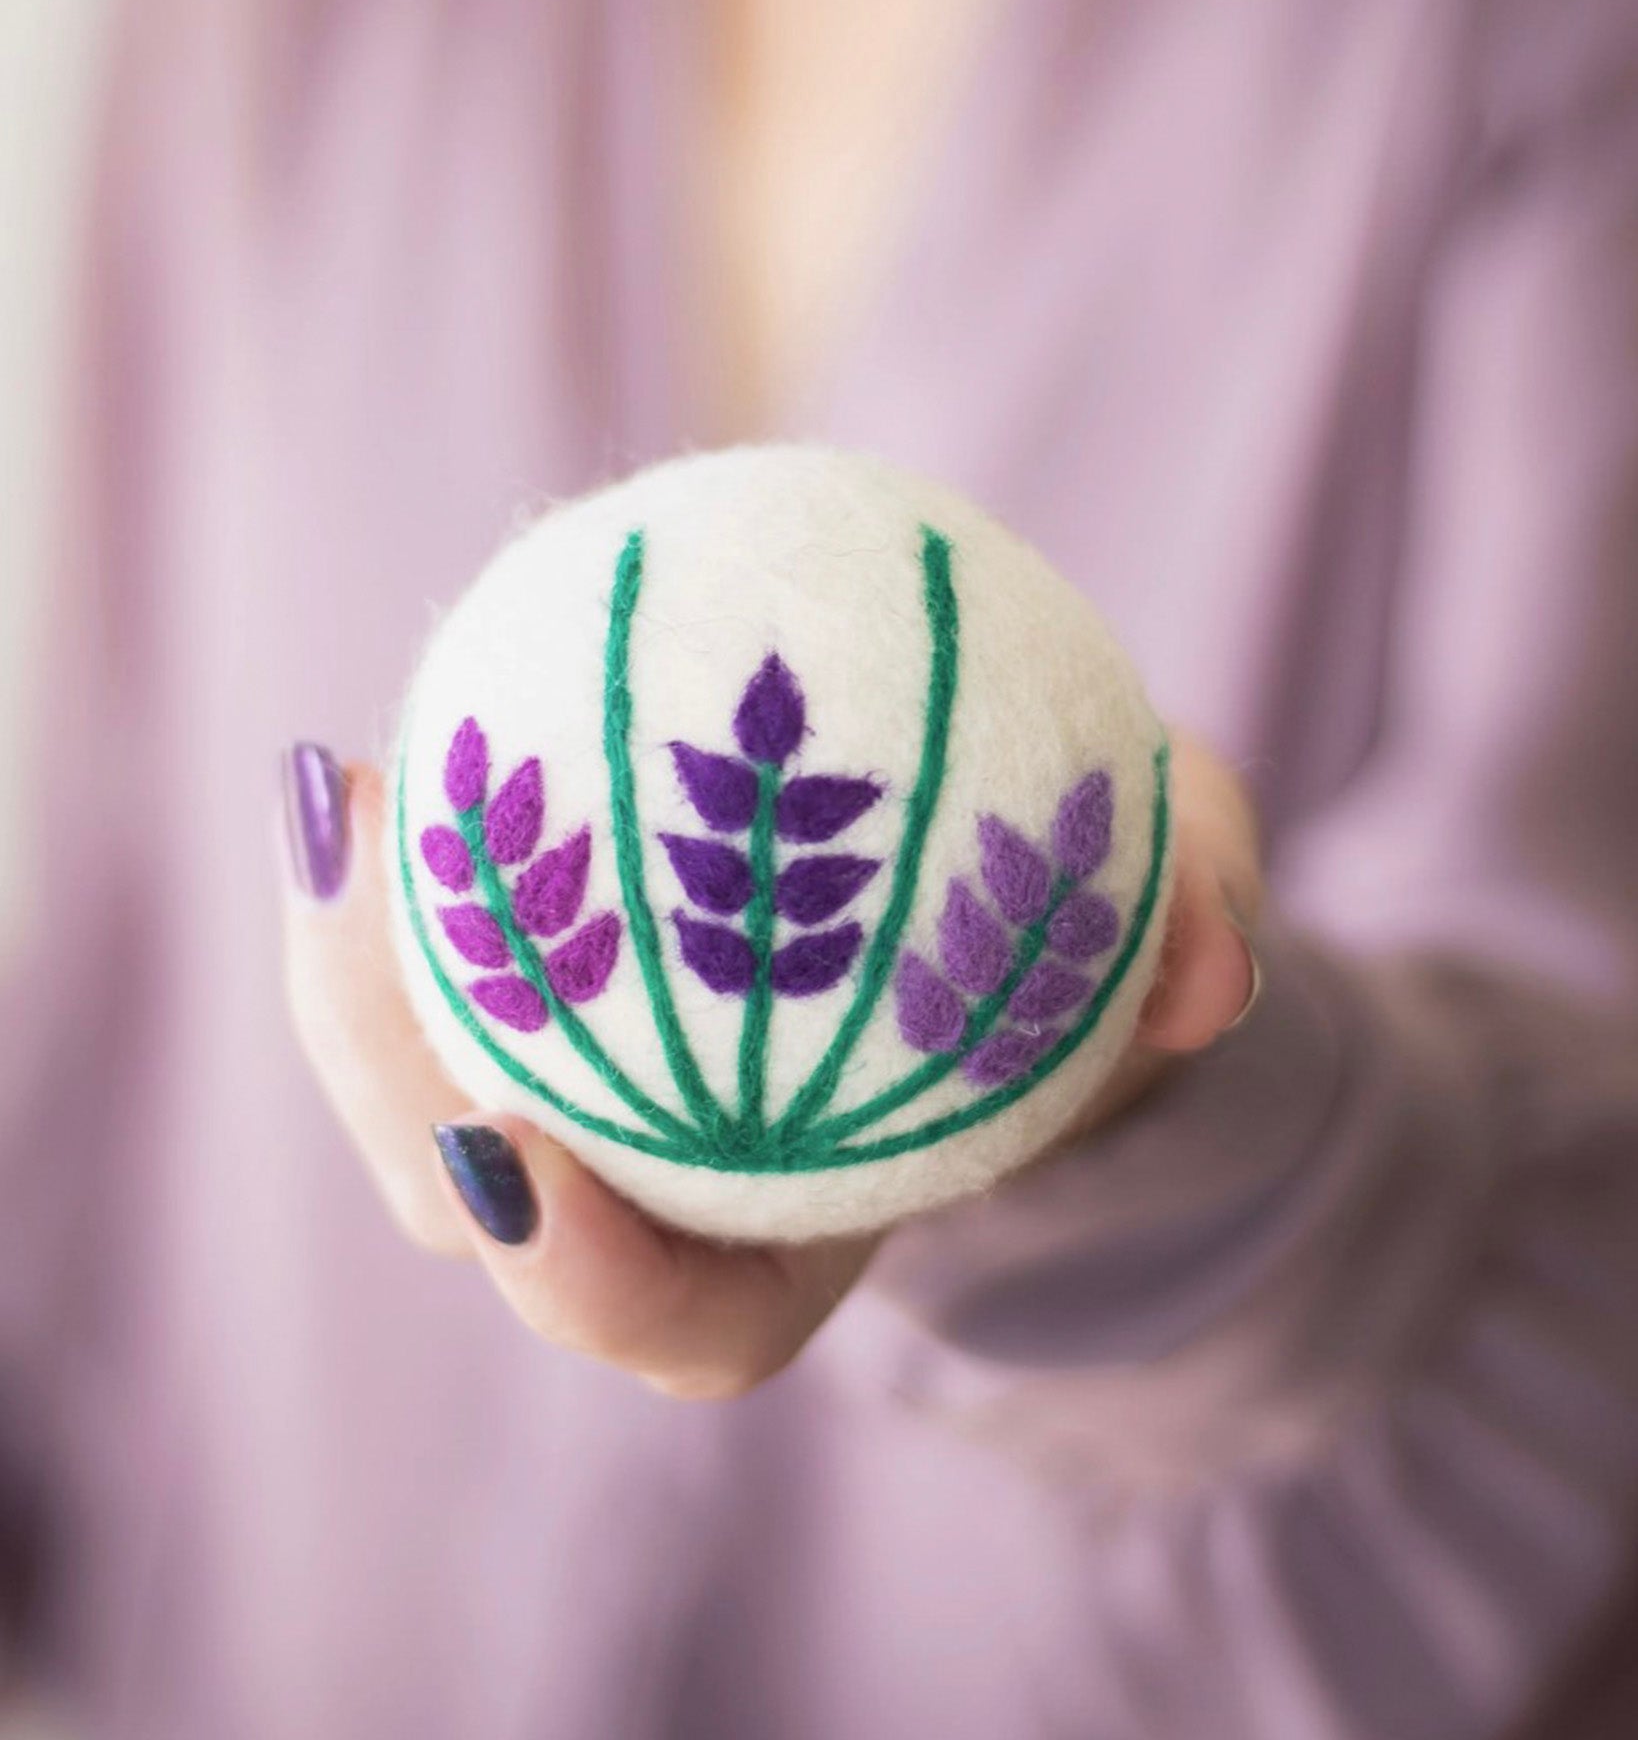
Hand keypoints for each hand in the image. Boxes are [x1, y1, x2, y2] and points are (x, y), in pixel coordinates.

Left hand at [278, 731, 1259, 1398]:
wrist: (1004, 913)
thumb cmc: (1083, 942)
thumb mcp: (1173, 914)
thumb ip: (1200, 932)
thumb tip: (1205, 966)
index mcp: (805, 1236)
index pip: (684, 1317)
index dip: (589, 1271)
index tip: (511, 1154)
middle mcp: (674, 1187)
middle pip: (494, 1207)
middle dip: (398, 1086)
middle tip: (372, 895)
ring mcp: (600, 1087)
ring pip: (436, 1074)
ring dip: (359, 963)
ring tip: (344, 792)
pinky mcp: (555, 979)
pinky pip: (463, 943)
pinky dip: (420, 861)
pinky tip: (398, 734)